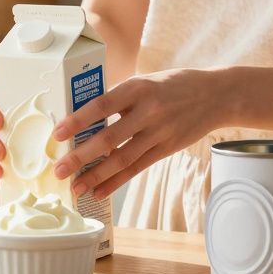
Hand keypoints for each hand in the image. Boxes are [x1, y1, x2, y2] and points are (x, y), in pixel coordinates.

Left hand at [51, 69, 224, 199]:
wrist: (215, 96)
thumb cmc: (172, 86)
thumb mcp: (145, 81)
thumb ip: (118, 97)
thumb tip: (82, 117)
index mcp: (137, 88)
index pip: (101, 105)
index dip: (78, 121)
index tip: (57, 134)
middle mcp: (148, 111)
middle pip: (109, 138)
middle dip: (81, 156)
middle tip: (59, 170)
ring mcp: (159, 132)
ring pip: (123, 159)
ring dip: (96, 176)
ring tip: (76, 188)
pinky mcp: (167, 149)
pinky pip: (137, 168)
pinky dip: (117, 182)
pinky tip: (100, 192)